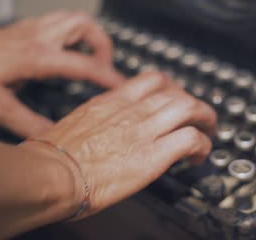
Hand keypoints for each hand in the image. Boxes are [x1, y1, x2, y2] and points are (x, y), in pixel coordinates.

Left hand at [0, 11, 123, 136]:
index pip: (85, 65)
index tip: (124, 87)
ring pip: (72, 18)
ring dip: (88, 34)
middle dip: (103, 43)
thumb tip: (53, 137)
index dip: (109, 77)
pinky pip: (56, 21)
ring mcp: (29, 29)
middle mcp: (37, 37)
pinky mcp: (21, 29)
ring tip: (91, 55)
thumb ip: (28, 124)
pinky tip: (64, 49)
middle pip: (84, 24)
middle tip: (105, 65)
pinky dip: (70, 32)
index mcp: (36, 57)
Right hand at [23, 72, 216, 218]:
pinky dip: (202, 145)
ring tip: (208, 133)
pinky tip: (198, 156)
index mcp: (111, 102)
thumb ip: (99, 121)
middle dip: (194, 103)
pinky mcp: (152, 156)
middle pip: (176, 92)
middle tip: (200, 117)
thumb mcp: (76, 125)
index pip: (152, 80)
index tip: (176, 99)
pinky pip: (190, 139)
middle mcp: (130, 110)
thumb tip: (108, 130)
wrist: (47, 175)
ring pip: (189, 108)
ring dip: (205, 120)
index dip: (172, 88)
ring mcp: (143, 130)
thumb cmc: (52, 157)